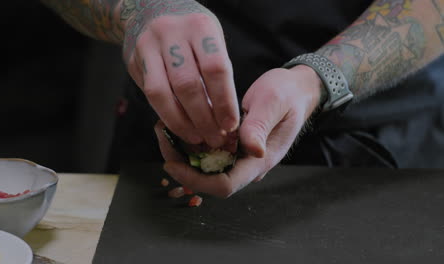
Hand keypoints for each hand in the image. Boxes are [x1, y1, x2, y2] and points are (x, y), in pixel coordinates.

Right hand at [123, 0, 238, 146]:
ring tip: (197, 137)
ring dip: (182, 122)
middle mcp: (171, 33)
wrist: (150, 11)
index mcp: (199, 26)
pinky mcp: (134, 61)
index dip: (224, 101)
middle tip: (215, 138)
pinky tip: (180, 127)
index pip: (215, 68)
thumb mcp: (210, 40)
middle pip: (187, 84)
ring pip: (162, 92)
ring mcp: (148, 46)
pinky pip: (150, 94)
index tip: (231, 124)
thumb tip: (225, 118)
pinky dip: (166, 115)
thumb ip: (216, 73)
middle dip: (204, 117)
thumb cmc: (191, 33)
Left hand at [156, 65, 322, 196]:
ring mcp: (240, 157)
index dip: (195, 179)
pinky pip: (208, 153)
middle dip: (182, 166)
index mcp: (260, 160)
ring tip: (164, 130)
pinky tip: (178, 127)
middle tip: (162, 138)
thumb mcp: (275, 102)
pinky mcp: (234, 147)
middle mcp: (248, 164)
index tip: (171, 164)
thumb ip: (261, 125)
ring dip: (183, 154)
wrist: (295, 90)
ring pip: (206, 168)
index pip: (224, 185)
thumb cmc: (287, 94)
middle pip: (209, 180)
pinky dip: (191, 143)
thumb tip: (252, 149)